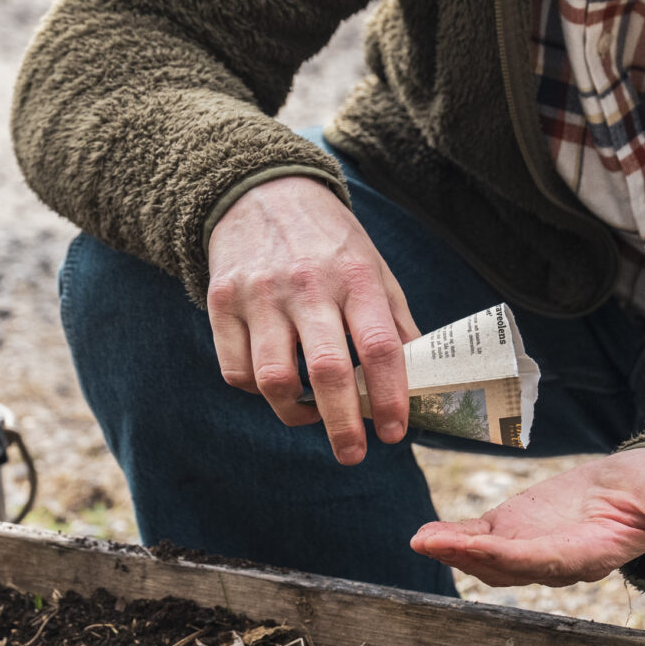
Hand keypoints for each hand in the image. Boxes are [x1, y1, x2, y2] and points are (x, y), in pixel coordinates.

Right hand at [206, 175, 418, 463]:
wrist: (261, 191)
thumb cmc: (329, 242)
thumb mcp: (373, 268)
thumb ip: (394, 322)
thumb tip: (422, 379)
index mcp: (356, 277)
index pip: (381, 347)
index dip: (391, 396)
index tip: (395, 432)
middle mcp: (307, 285)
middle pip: (327, 371)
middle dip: (343, 425)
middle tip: (353, 454)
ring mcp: (260, 293)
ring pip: (272, 378)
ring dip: (294, 413)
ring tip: (310, 418)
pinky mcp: (222, 300)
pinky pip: (236, 369)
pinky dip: (255, 390)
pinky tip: (273, 382)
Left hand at [410, 448, 644, 586]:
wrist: (641, 488)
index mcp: (593, 553)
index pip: (551, 561)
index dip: (516, 557)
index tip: (486, 549)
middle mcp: (556, 559)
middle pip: (510, 565)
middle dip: (471, 556)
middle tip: (433, 543)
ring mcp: (532, 546)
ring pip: (488, 557)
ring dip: (455, 550)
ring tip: (421, 538)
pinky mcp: (517, 527)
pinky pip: (481, 535)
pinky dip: (454, 535)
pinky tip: (425, 533)